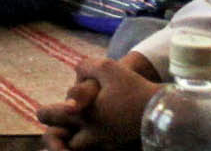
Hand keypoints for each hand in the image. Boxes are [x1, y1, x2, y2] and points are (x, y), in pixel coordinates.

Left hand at [36, 55, 157, 150]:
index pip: (48, 117)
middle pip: (62, 143)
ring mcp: (107, 146)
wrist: (165, 111)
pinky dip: (94, 146)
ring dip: (75, 144)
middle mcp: (91, 135)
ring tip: (78, 133)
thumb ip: (85, 66)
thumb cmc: (134, 88)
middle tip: (61, 129)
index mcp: (82, 115)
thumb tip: (77, 70)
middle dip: (57, 136)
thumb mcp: (107, 67)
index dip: (45, 113)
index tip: (45, 112)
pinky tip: (98, 135)